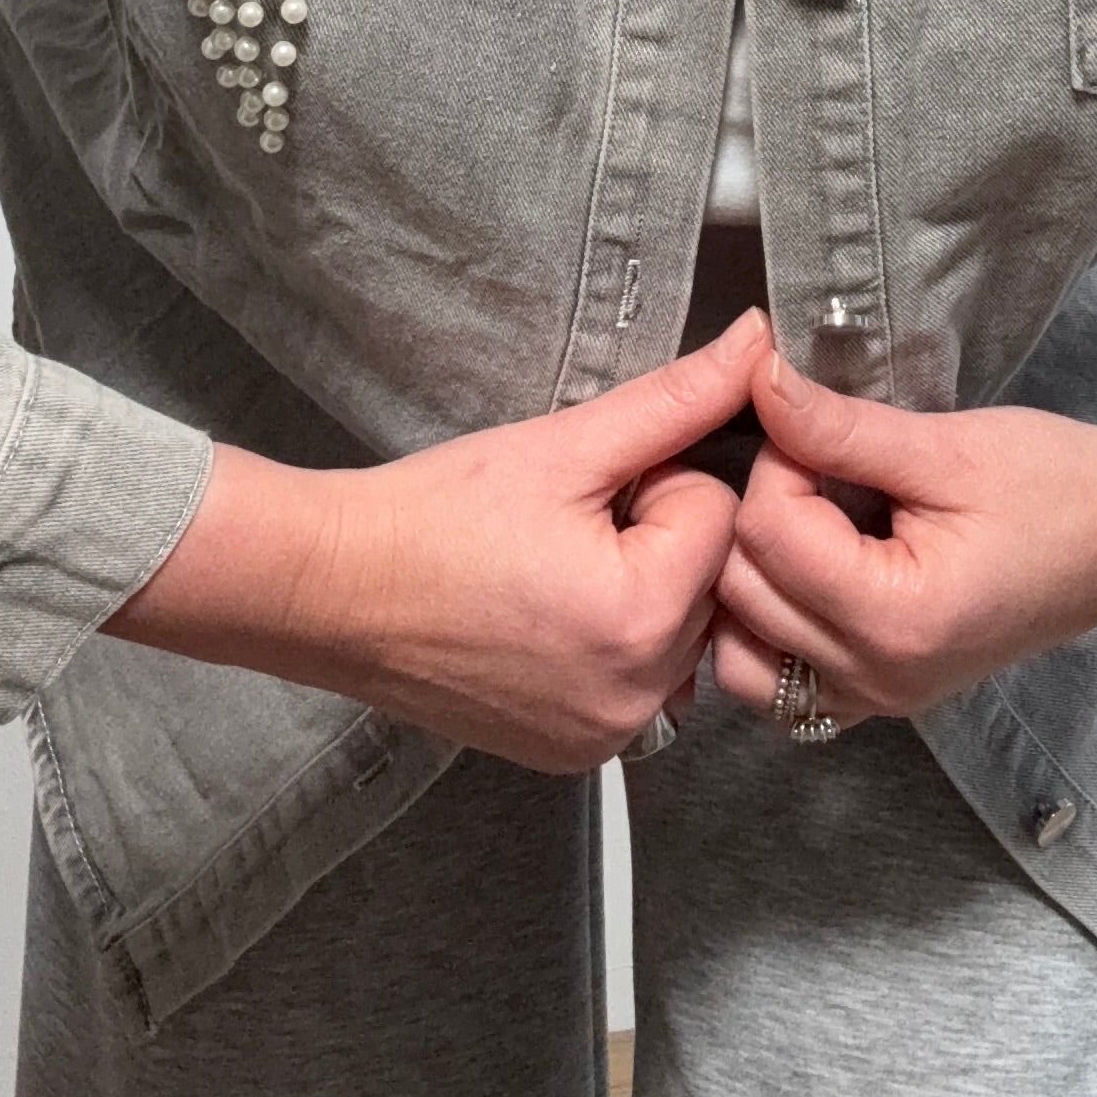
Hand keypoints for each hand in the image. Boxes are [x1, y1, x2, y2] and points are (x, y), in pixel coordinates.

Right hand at [107, 308, 767, 771]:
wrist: (333, 591)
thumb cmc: (437, 513)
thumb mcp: (566, 444)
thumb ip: (678, 396)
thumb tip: (763, 337)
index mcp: (643, 618)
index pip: (721, 517)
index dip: (659, 483)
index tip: (585, 490)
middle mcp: (638, 699)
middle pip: (707, 583)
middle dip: (656, 541)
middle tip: (565, 528)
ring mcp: (605, 739)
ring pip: (679, 634)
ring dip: (640, 593)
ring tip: (550, 571)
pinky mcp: (574, 758)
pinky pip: (639, 685)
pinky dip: (611, 646)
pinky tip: (544, 616)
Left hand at [711, 347, 1096, 728]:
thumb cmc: (1058, 485)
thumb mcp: (949, 445)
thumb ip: (841, 425)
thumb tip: (760, 381)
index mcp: (896, 618)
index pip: (765, 533)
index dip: (776, 461)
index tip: (816, 426)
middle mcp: (877, 677)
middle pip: (741, 591)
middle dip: (757, 512)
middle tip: (809, 462)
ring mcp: (878, 699)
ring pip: (742, 649)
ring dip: (748, 578)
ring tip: (799, 519)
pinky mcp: (884, 697)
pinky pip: (780, 684)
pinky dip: (770, 631)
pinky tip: (803, 573)